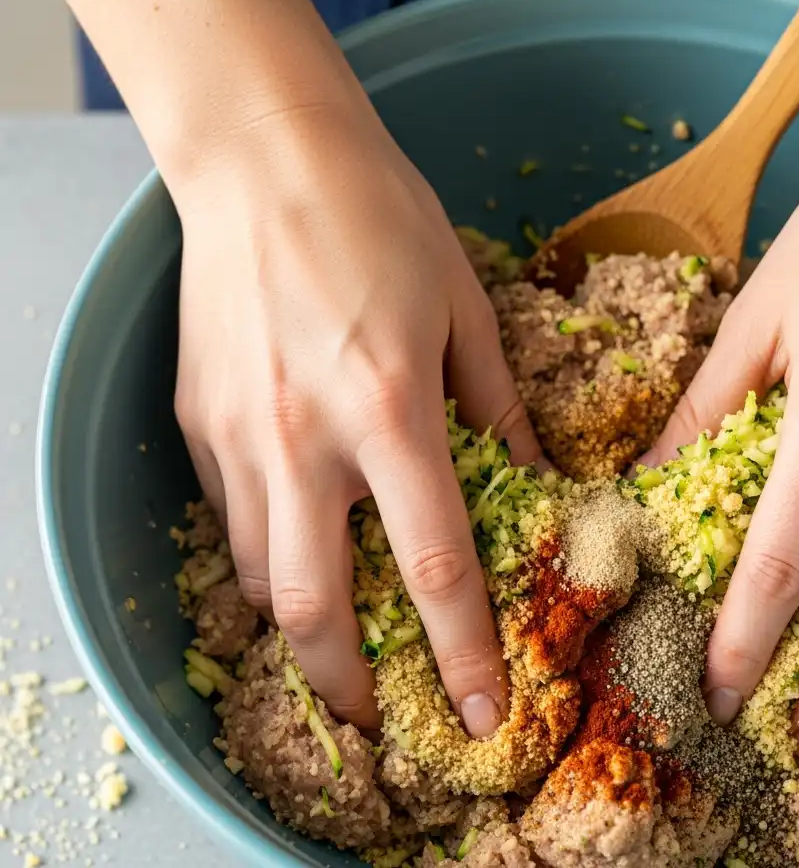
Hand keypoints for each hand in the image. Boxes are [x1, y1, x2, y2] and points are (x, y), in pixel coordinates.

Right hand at [172, 108, 538, 733]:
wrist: (264, 155)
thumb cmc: (381, 218)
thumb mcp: (467, 308)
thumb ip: (497, 407)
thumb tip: (534, 479)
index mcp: (391, 410)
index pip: (433, 567)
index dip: (464, 651)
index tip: (482, 708)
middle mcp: (304, 439)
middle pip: (315, 609)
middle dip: (349, 683)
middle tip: (382, 712)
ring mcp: (237, 435)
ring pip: (257, 575)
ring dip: (300, 624)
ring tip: (338, 639)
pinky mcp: (195, 421)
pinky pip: (228, 515)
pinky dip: (265, 549)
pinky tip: (299, 539)